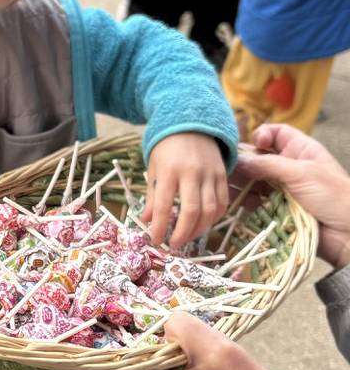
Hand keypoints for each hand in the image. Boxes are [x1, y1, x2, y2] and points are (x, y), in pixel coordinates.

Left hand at [144, 133, 228, 248]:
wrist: (191, 124)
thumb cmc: (167, 148)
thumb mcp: (154, 168)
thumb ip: (152, 195)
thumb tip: (147, 221)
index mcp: (169, 170)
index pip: (164, 204)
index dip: (160, 226)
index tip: (155, 240)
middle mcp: (192, 173)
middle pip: (192, 211)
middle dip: (183, 233)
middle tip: (174, 245)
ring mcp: (210, 174)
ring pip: (210, 210)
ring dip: (199, 230)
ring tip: (187, 237)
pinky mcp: (223, 175)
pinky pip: (222, 203)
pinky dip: (214, 218)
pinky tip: (203, 224)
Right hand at [235, 124, 349, 268]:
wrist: (349, 235)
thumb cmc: (334, 196)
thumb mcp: (301, 173)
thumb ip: (267, 164)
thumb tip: (238, 161)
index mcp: (301, 150)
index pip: (276, 133)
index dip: (263, 135)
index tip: (257, 144)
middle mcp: (289, 166)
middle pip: (259, 157)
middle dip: (244, 162)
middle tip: (229, 169)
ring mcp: (283, 187)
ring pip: (254, 179)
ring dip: (241, 182)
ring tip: (228, 187)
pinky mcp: (277, 207)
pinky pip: (256, 200)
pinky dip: (245, 200)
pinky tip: (238, 202)